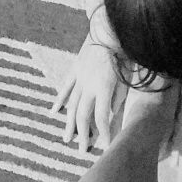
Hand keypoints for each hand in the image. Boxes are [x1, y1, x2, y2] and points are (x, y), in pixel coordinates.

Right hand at [51, 27, 125, 154]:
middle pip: (83, 115)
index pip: (101, 117)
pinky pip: (66, 87)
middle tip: (82, 150)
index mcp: (103, 88)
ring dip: (69, 122)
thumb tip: (111, 112)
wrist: (108, 30)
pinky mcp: (75, 69)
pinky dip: (60, 99)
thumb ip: (118, 97)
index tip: (106, 147)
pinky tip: (55, 111)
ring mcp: (79, 77)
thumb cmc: (122, 53)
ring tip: (67, 138)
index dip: (103, 133)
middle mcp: (88, 85)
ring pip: (72, 104)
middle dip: (83, 134)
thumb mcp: (126, 77)